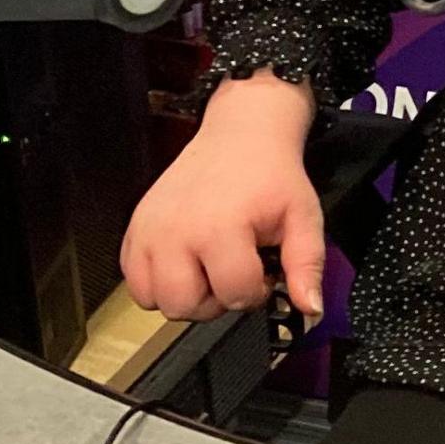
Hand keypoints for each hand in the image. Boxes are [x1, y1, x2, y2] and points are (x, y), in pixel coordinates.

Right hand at [119, 72, 324, 321]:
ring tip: (208, 267)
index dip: (257, 291)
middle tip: (234, 270)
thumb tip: (310, 308)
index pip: (234, 296)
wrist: (240, 136)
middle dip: (216, 299)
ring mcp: (149, 231)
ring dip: (184, 294)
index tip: (263, 269)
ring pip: (154, 301)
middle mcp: (175, 232)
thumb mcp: (303, 217)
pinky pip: (133, 282)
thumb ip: (307, 266)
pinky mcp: (134, 228)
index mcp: (219, 228)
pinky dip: (156, 282)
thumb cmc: (269, 175)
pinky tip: (185, 261)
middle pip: (185, 307)